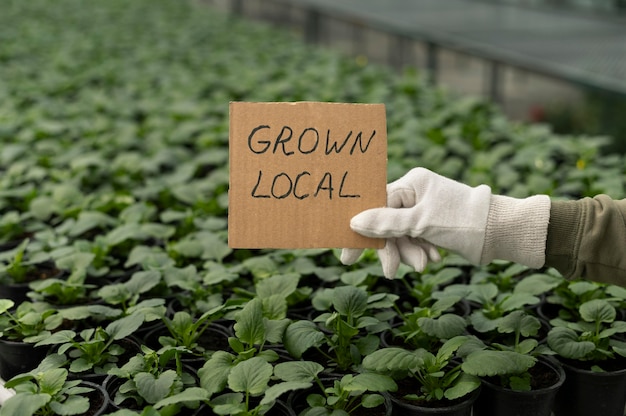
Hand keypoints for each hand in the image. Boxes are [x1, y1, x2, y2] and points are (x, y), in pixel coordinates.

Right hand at [342, 168, 549, 276]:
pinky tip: (432, 259)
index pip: (376, 205)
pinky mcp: (431, 223)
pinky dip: (419, 251)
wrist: (500, 232)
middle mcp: (415, 192)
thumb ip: (386, 223)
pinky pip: (414, 239)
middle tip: (390, 272)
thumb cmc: (462, 221)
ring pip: (401, 234)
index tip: (349, 256)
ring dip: (409, 252)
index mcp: (411, 183)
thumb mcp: (420, 223)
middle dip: (392, 248)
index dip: (363, 231)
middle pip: (387, 223)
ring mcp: (423, 208)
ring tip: (423, 265)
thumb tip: (354, 221)